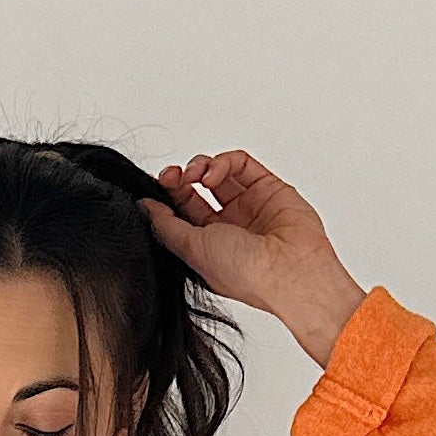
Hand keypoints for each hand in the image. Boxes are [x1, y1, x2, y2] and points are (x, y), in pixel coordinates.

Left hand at [143, 150, 366, 367]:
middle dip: (180, 179)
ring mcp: (249, 205)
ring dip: (200, 167)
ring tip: (194, 174)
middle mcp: (229, 225)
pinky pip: (240, 164)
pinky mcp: (268, 187)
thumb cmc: (246, 273)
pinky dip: (223, 162)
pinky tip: (212, 173)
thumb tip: (146, 207)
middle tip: (172, 176)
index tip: (157, 187)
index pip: (182, 212)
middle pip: (197, 190)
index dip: (168, 196)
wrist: (290, 270)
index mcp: (209, 246)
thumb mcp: (192, 250)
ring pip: (218, 173)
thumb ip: (166, 226)